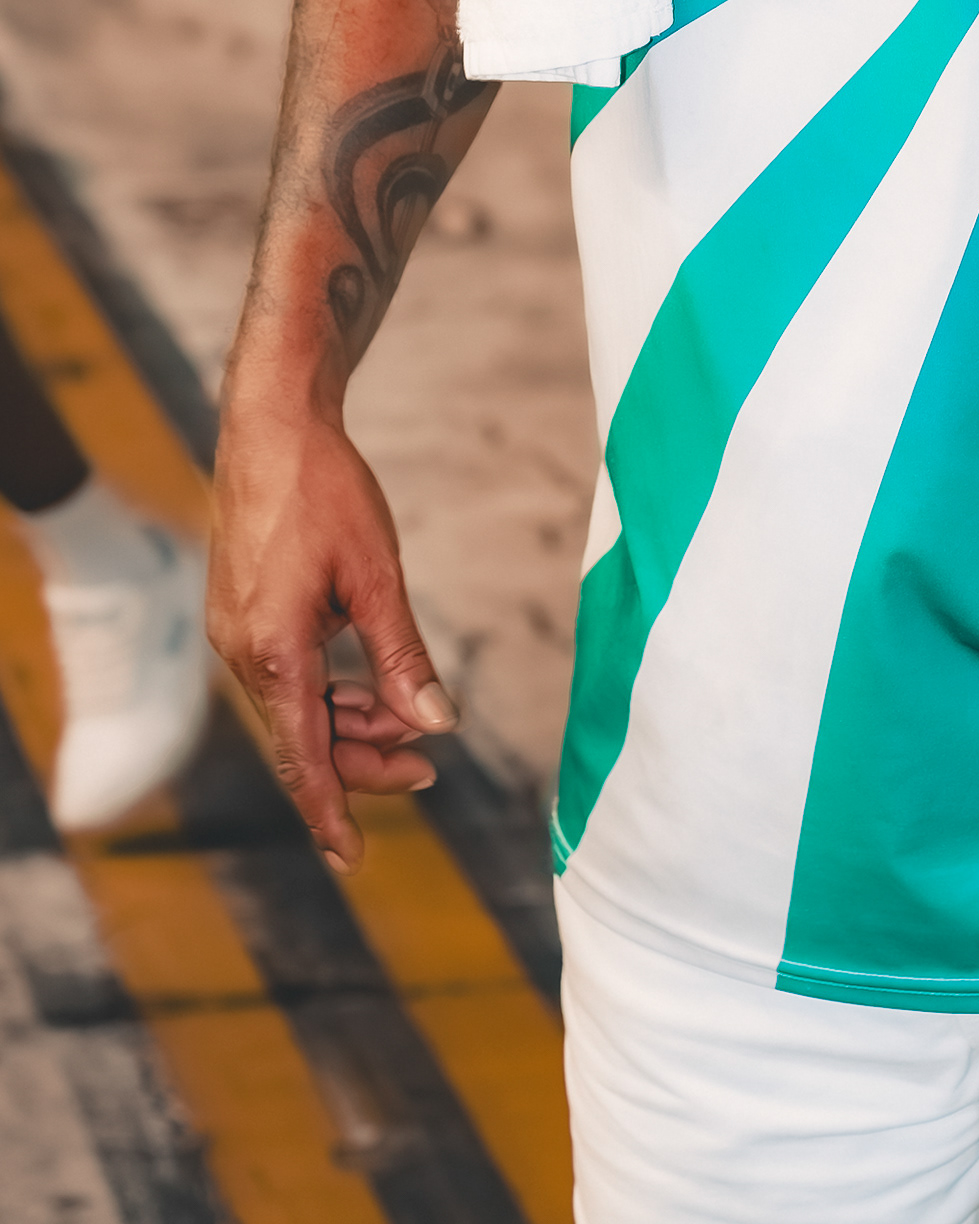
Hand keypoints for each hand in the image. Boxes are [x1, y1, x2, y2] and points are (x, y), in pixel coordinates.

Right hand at [209, 401, 457, 871]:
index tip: (352, 860)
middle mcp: (242, 651)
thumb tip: (435, 723)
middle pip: (303, 737)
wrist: (271, 425)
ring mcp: (237, 633)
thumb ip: (401, 655)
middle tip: (429, 768)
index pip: (302, 756)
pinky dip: (328, 690)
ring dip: (349, 724)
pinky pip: (286, 675)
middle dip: (364, 760)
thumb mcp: (377, 574)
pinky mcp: (243, 614)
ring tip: (411, 726)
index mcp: (274, 649)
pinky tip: (369, 686)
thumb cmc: (325, 489)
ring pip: (296, 707)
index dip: (330, 811)